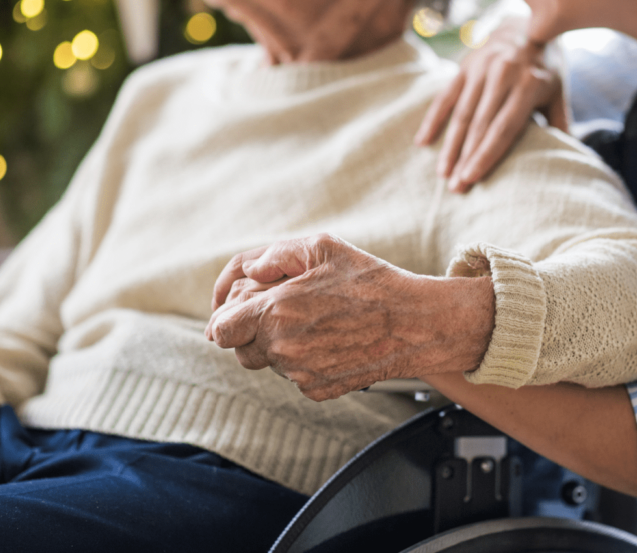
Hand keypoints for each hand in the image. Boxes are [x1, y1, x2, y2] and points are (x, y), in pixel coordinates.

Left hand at [208, 234, 494, 400]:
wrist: (414, 323)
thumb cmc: (371, 282)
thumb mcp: (323, 247)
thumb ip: (275, 255)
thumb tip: (249, 271)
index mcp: (276, 311)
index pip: (221, 329)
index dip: (225, 319)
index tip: (235, 314)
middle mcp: (283, 347)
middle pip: (241, 350)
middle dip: (252, 331)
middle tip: (281, 312)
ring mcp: (300, 373)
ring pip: (269, 364)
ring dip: (279, 346)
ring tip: (313, 323)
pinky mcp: (318, 390)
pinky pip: (295, 377)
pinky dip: (304, 361)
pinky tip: (330, 340)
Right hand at [415, 18, 568, 192]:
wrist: (526, 23)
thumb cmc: (545, 67)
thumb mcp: (558, 91)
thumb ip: (560, 122)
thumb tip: (569, 157)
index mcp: (529, 83)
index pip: (504, 128)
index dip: (486, 155)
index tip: (471, 179)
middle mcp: (503, 74)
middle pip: (479, 125)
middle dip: (465, 159)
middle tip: (455, 188)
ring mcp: (481, 68)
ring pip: (461, 114)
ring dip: (450, 146)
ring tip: (442, 174)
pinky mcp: (464, 66)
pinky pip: (445, 96)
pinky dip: (433, 120)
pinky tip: (422, 142)